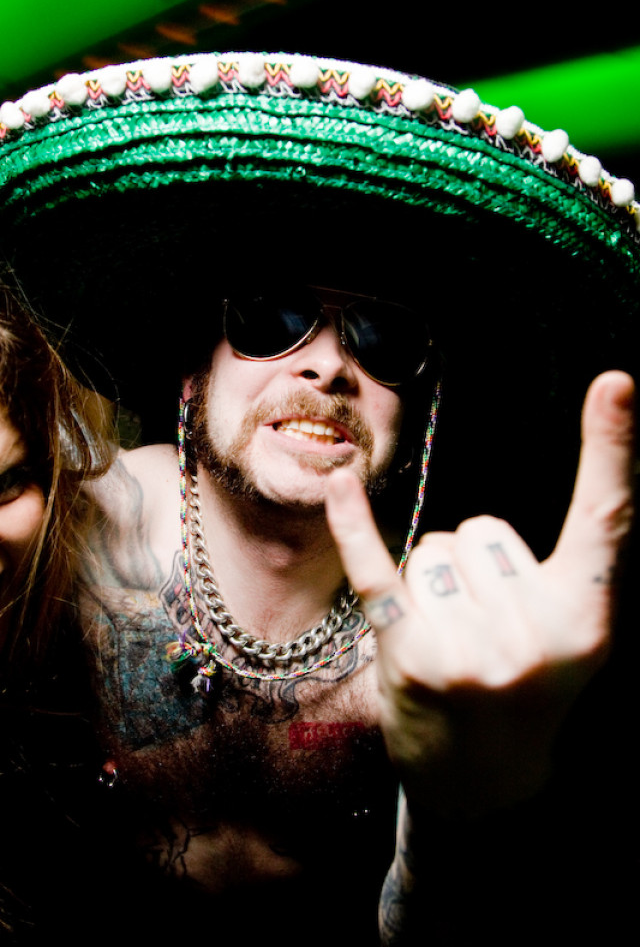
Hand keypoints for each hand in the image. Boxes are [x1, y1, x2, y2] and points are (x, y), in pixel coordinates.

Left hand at [325, 371, 634, 815]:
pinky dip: (354, 525)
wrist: (485, 781)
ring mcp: (469, 649)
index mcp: (586, 621)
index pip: (606, 521)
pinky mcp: (409, 656)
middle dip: (476, 565)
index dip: (613, 449)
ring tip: (450, 640)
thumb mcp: (571, 639)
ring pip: (434, 548)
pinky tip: (339, 487)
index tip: (615, 382)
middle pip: (484, 529)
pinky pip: (377, 569)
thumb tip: (502, 511)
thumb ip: (563, 570)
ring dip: (434, 582)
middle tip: (484, 630)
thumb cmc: (529, 692)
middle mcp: (534, 635)